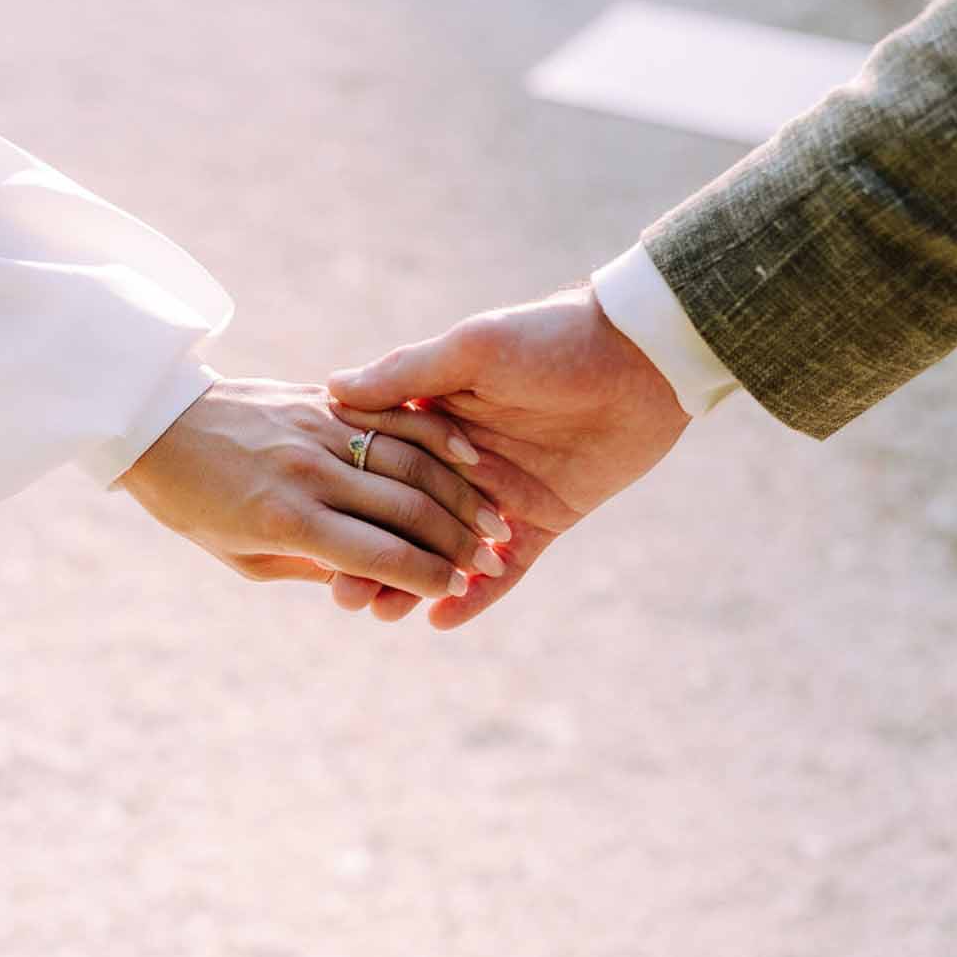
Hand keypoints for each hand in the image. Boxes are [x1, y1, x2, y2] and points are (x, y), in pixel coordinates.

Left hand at [121, 376, 511, 602]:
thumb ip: (312, 568)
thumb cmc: (193, 505)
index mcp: (287, 520)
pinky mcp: (322, 397)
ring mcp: (318, 427)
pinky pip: (392, 416)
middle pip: (407, 509)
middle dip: (459, 541)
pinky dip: (436, 439)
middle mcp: (309, 471)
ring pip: (411, 461)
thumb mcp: (243, 557)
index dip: (429, 577)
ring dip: (461, 494)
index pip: (379, 554)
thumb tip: (376, 578)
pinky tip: (469, 457)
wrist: (156, 422)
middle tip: (493, 560)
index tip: (460, 590)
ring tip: (495, 518)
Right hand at [327, 284, 688, 627]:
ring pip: (448, 550)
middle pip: (406, 520)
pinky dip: (476, 595)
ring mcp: (501, 494)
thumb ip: (408, 374)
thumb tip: (332, 388)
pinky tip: (441, 619)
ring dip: (414, 583)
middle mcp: (463, 459)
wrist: (643, 357)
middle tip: (341, 597)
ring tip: (380, 614)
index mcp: (438, 416)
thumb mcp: (473, 348)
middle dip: (373, 558)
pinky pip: (505, 568)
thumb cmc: (553, 338)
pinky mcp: (543, 520)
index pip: (380, 469)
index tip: (313, 537)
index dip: (348, 505)